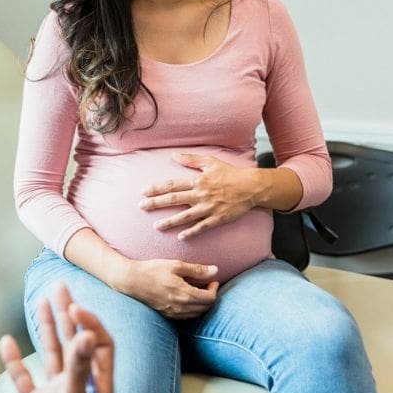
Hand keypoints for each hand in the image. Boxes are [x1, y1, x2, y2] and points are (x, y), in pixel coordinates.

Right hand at [0, 283, 113, 392]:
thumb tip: (86, 335)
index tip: (74, 305)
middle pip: (74, 342)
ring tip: (40, 301)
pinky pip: (25, 378)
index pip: (97, 345)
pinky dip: (15, 359)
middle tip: (59, 286)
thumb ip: (79, 369)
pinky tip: (8, 342)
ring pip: (51, 354)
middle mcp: (77, 388)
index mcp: (95, 387)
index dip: (88, 323)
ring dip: (44, 328)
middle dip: (67, 313)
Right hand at [113, 258, 218, 318]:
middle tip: (207, 284)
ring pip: (197, 313)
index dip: (215, 289)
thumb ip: (196, 269)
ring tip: (198, 290)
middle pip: (206, 308)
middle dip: (210, 296)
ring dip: (202, 304)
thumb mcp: (175, 265)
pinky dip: (192, 309)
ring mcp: (173, 313)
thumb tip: (215, 270)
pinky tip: (187, 298)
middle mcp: (180, 307)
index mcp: (184, 294)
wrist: (131, 280)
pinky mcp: (167, 315)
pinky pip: (186, 316)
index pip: (210, 298)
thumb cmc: (152, 270)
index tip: (212, 280)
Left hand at [140, 153, 258, 239]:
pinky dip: (191, 232)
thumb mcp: (210, 162)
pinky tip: (180, 237)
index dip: (156, 188)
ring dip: (170, 222)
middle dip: (156, 203)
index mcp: (197, 181)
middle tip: (141, 207)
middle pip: (174, 200)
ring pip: (185, 216)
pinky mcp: (217, 218)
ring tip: (157, 226)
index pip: (172, 185)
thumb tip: (173, 155)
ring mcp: (208, 208)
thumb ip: (191, 159)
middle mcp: (200, 195)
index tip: (143, 191)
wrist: (251, 187)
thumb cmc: (230, 173)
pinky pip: (202, 227)